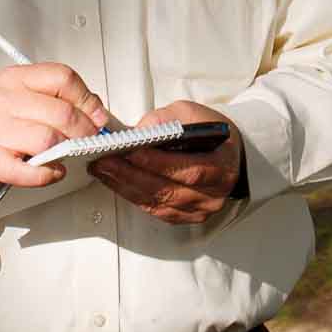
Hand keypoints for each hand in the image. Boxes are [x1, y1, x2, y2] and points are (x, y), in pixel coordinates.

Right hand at [0, 63, 113, 209]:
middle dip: (84, 128)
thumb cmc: (1, 125)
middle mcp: (3, 99)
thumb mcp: (27, 100)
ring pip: (49, 139)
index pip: (62, 77)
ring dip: (67, 150)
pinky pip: (29, 171)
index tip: (97, 115)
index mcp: (16, 78)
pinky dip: (48, 174)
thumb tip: (97, 112)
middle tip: (90, 138)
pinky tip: (53, 171)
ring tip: (68, 153)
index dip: (87, 98)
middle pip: (61, 111)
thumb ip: (60, 99)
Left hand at [90, 100, 241, 225]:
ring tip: (103, 170)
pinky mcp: (186, 217)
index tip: (131, 152)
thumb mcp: (195, 114)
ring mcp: (200, 209)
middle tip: (105, 161)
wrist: (228, 155)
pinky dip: (133, 196)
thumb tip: (141, 131)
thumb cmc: (213, 134)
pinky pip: (156, 211)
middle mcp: (214, 194)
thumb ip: (168, 119)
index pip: (190, 170)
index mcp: (223, 166)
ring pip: (159, 203)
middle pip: (169, 190)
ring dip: (126, 187)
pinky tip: (117, 183)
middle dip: (132, 175)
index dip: (159, 163)